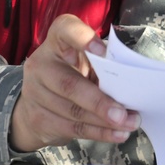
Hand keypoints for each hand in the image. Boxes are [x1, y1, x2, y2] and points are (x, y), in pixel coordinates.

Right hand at [10, 14, 140, 150]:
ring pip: (73, 111)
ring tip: (129, 124)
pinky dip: (98, 133)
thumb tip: (130, 85)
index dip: (83, 39)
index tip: (102, 51)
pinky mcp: (37, 117)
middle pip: (69, 84)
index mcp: (57, 39)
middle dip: (100, 102)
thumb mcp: (85, 59)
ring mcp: (34, 92)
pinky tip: (116, 134)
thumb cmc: (75, 70)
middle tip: (124, 113)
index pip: (66, 30)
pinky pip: (71, 128)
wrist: (39, 99)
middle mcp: (41, 62)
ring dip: (104, 122)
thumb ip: (101, 64)